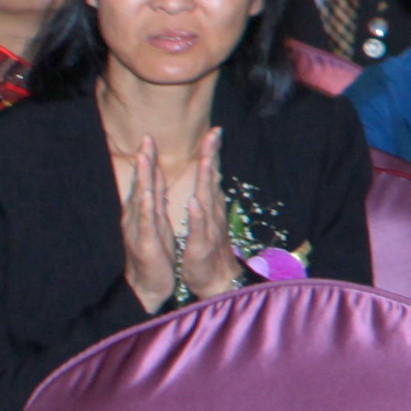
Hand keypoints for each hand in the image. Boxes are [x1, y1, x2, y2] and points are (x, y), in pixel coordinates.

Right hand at [115, 132, 179, 309]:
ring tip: (144, 158)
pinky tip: (147, 196)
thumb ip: (155, 203)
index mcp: (145, 212)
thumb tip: (155, 183)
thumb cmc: (155, 253)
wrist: (148, 285)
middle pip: (142, 184)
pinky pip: (146, 224)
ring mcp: (140, 229)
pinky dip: (146, 209)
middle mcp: (138, 217)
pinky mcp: (145, 243)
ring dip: (143, 178)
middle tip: (147, 139)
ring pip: (142, 199)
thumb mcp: (157, 224)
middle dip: (144, 161)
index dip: (149, 160)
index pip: (147, 182)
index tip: (151, 139)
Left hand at [173, 131, 229, 284]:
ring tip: (205, 160)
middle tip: (214, 133)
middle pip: (212, 179)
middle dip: (212, 156)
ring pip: (208, 199)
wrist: (216, 279)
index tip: (212, 130)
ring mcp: (209, 227)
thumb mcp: (207, 218)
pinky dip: (198, 215)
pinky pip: (200, 228)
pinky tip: (194, 203)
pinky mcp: (202, 244)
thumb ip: (208, 196)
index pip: (210, 174)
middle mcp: (213, 212)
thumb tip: (210, 175)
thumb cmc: (208, 249)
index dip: (211, 152)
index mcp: (210, 205)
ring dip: (206, 180)